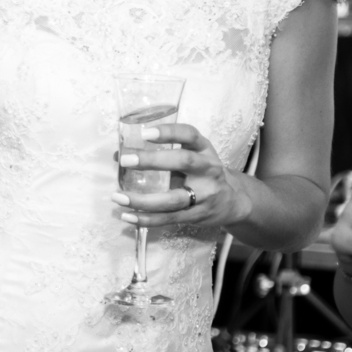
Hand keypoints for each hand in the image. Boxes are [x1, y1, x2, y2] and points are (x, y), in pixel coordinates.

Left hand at [111, 123, 248, 228]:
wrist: (233, 201)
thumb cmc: (202, 172)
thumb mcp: (190, 155)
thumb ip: (159, 153)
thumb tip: (117, 154)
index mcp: (204, 150)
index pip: (189, 135)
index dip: (169, 133)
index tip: (145, 133)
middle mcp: (208, 170)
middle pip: (184, 162)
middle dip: (153, 161)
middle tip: (126, 160)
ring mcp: (204, 195)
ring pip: (174, 199)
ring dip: (143, 200)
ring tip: (118, 197)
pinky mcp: (197, 215)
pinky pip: (169, 218)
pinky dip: (147, 219)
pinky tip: (128, 216)